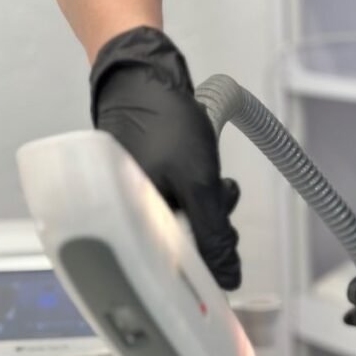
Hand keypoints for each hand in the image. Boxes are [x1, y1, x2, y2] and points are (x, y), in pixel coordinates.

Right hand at [90, 26, 240, 289]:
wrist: (143, 78)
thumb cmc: (163, 124)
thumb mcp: (199, 184)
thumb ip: (213, 234)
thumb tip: (228, 278)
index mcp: (128, 228)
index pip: (172, 269)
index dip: (206, 264)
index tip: (228, 254)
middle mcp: (127, 221)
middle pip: (181, 247)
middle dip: (213, 226)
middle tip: (223, 198)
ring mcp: (138, 203)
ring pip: (186, 224)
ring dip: (212, 207)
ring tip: (220, 182)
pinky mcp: (148, 187)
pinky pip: (180, 203)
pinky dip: (200, 193)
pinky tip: (208, 173)